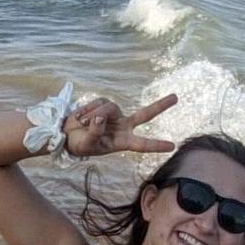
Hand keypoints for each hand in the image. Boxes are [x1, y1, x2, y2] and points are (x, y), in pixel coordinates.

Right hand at [63, 92, 178, 158]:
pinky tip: (80, 117)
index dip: (156, 145)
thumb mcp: (87, 144)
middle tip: (176, 97)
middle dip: (160, 106)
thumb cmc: (79, 145)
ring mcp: (115, 115)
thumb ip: (94, 132)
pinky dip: (87, 109)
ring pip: (109, 108)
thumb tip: (100, 117)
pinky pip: (99, 102)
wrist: (67, 135)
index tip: (172, 146)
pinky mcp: (105, 105)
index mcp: (122, 142)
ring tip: (80, 122)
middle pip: (145, 115)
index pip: (142, 144)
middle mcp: (123, 127)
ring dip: (92, 114)